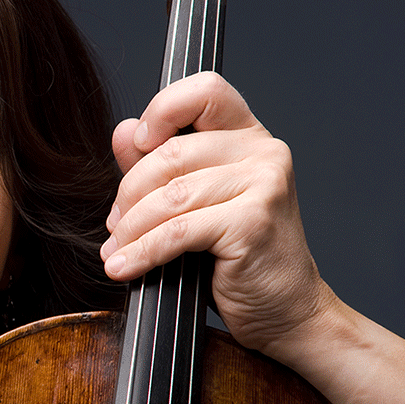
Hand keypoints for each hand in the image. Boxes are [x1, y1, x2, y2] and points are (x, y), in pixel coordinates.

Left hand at [100, 71, 332, 361]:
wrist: (287, 312)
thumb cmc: (241, 260)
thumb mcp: (196, 205)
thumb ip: (161, 167)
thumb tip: (125, 130)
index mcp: (250, 137)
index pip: (205, 91)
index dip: (164, 109)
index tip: (140, 144)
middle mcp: (264, 152)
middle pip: (171, 153)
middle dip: (129, 194)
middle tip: (116, 226)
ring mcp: (264, 185)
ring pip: (170, 196)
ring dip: (131, 229)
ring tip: (116, 251)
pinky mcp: (253, 223)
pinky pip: (177, 232)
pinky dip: (143, 253)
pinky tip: (126, 268)